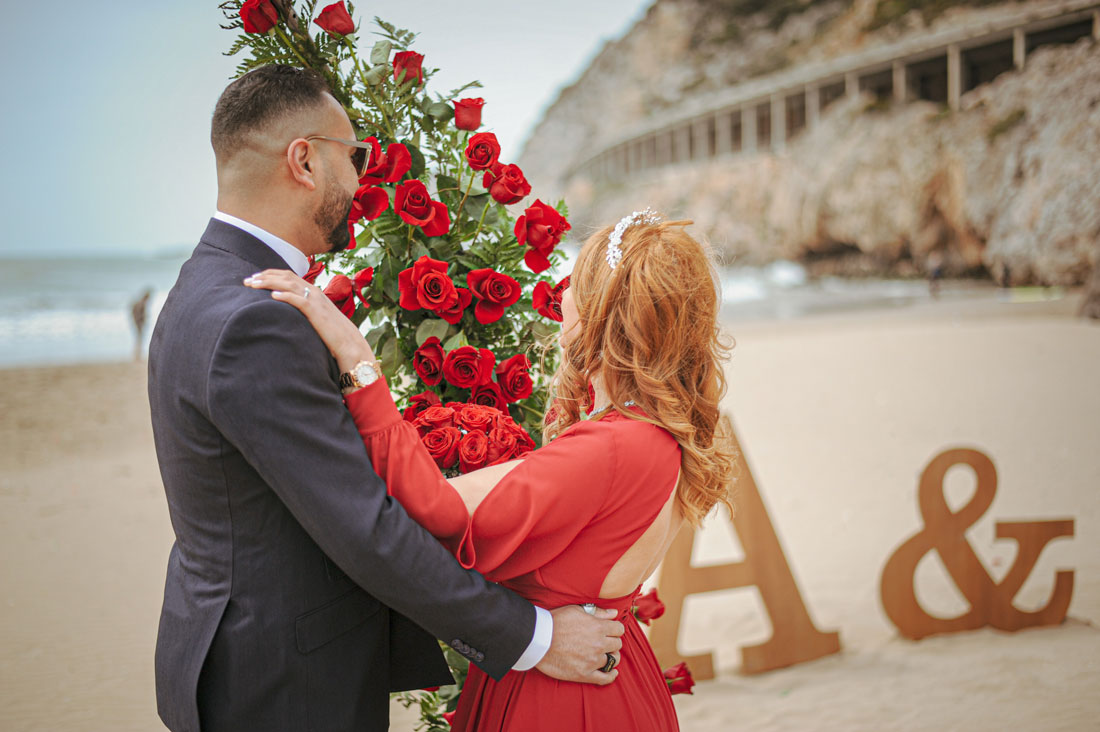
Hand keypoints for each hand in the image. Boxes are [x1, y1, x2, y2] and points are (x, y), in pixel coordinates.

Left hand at [244, 269, 375, 372]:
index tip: (255, 278)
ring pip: (288, 284)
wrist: (349, 343)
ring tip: (253, 285)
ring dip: (268, 283)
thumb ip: (304, 310)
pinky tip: (272, 296)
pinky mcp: (315, 311)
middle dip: (264, 276)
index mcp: (313, 291)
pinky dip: (284, 295)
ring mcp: (315, 300)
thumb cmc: (332, 333)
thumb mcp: (316, 317)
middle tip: (248, 280)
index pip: (288, 276)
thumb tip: (289, 312)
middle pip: (285, 276)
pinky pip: (297, 299)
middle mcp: (313, 291)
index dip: (270, 275)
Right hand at [536, 605, 623, 685]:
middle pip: (617, 644)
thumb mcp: (577, 610)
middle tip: (603, 641)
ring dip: (610, 656)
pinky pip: (605, 678)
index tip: (609, 630)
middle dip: (612, 642)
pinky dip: (611, 675)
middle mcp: (598, 644)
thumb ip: (599, 612)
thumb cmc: (556, 621)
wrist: (538, 639)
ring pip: (613, 660)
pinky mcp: (584, 674)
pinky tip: (612, 672)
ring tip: (603, 654)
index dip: (614, 629)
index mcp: (598, 627)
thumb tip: (614, 613)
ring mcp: (592, 660)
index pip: (619, 629)